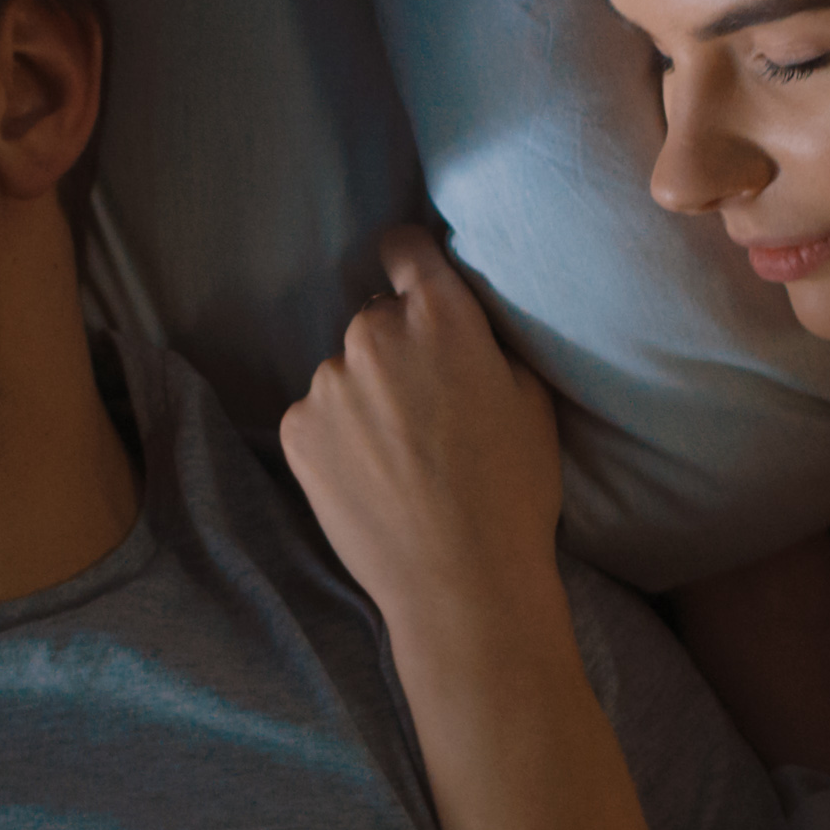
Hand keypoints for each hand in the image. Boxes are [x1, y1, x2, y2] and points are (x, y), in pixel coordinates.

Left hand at [282, 225, 566, 636]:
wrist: (462, 583)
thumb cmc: (512, 491)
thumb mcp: (532, 397)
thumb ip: (487, 339)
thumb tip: (461, 319)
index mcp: (441, 315)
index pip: (406, 247)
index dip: (413, 263)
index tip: (415, 282)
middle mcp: (374, 334)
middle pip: (378, 319)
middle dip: (399, 349)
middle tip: (429, 409)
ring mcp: (328, 383)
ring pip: (347, 373)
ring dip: (366, 398)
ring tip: (402, 457)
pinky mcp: (297, 430)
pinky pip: (319, 416)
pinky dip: (339, 438)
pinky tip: (372, 478)